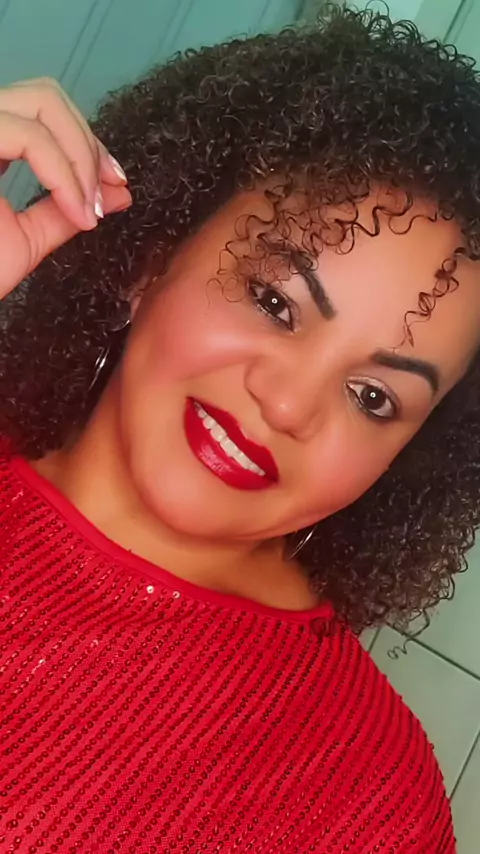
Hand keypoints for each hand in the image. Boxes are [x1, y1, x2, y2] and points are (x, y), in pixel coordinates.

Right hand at [0, 77, 131, 299]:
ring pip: (42, 102)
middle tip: (106, 193)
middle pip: (46, 95)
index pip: (44, 111)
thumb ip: (66, 212)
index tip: (115, 184)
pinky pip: (29, 138)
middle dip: (88, 143)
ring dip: (80, 157)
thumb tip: (120, 195)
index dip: (86, 142)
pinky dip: (63, 173)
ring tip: (90, 209)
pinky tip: (76, 209)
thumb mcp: (27, 238)